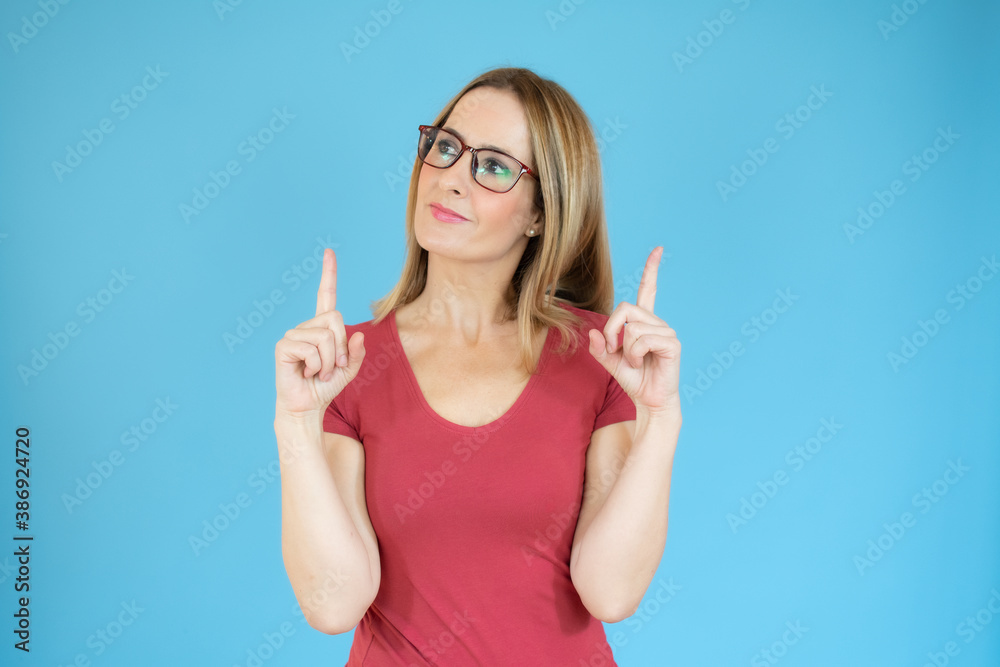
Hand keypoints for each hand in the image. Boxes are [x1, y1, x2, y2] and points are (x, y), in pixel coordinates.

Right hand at [274, 248, 365, 419]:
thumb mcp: (350, 370)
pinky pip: (312, 349)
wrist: (307, 407)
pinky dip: (318, 366)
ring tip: (319, 373)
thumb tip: (358, 335)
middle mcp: (306, 327)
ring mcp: (293, 335)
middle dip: (341, 347)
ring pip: (326, 336)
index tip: (329, 252)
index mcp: (321, 328)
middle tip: (333, 367)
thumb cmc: (325, 387)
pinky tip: (307, 373)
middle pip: (335, 319)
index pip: (325, 295)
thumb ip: (357, 353)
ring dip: (330, 362)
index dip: (328, 274)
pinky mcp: (283, 346)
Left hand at [588, 247, 680, 415]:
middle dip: (612, 331)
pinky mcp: (672, 343)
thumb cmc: (633, 379)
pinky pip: (642, 339)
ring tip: (634, 362)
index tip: (658, 250)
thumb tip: (594, 333)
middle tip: (615, 351)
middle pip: (625, 308)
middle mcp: (656, 322)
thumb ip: (600, 347)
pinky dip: (634, 354)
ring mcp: (666, 331)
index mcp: (644, 322)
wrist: (649, 401)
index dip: (651, 270)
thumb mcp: (609, 362)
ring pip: (631, 327)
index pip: (648, 290)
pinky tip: (643, 363)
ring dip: (625, 349)